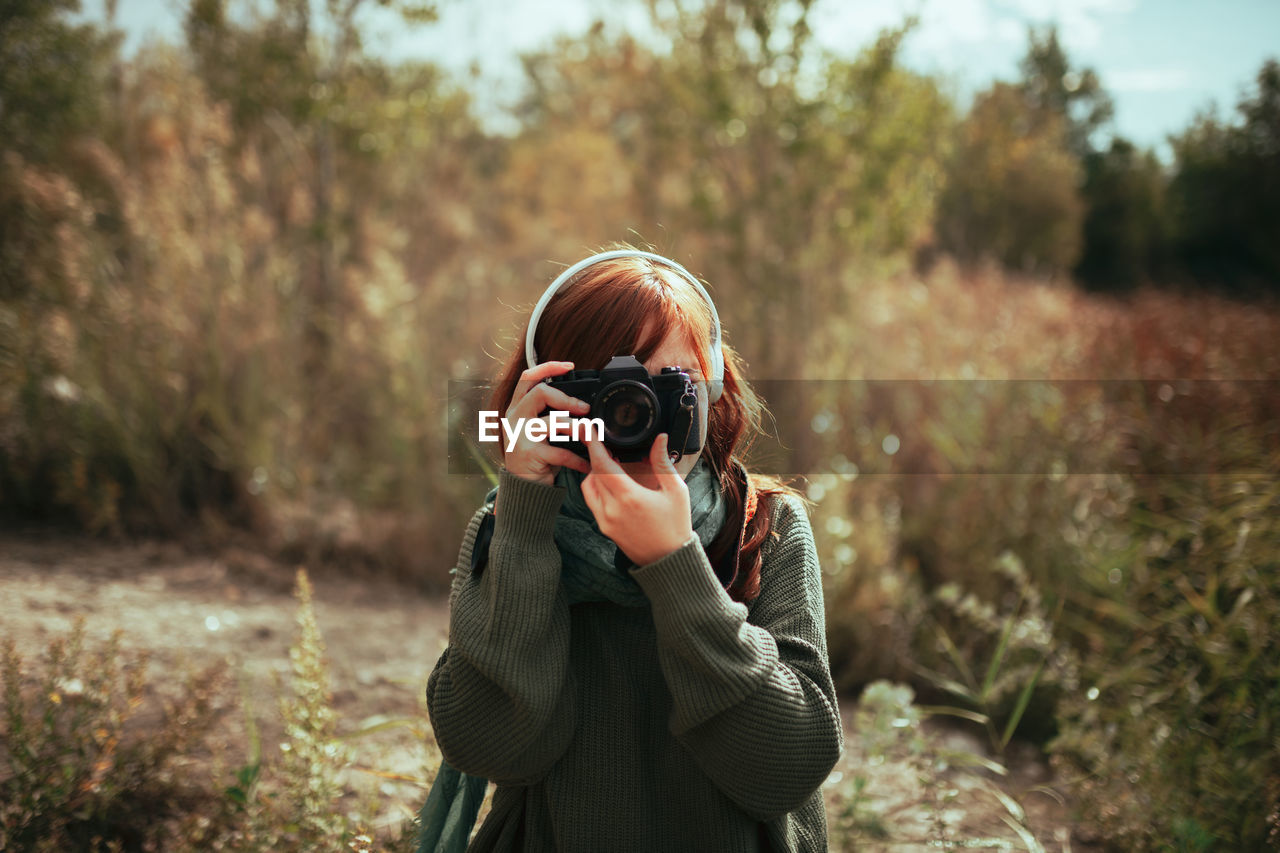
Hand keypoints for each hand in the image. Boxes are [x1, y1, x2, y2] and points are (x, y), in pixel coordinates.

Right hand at [502, 361, 591, 486]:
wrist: (523, 488)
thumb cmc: (535, 456)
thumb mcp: (537, 430)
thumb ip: (549, 413)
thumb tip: (579, 400)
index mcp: (517, 408)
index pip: (527, 378)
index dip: (548, 367)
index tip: (568, 366)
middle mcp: (514, 418)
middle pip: (539, 393)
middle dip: (567, 398)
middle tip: (585, 408)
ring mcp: (520, 436)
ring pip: (553, 422)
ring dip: (576, 427)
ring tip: (589, 435)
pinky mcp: (529, 454)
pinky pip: (560, 452)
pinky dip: (578, 459)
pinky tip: (587, 464)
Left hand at [581, 432, 695, 565]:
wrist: (669, 559)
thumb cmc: (675, 526)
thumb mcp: (675, 491)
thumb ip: (663, 462)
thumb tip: (660, 439)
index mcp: (629, 497)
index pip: (602, 464)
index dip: (594, 444)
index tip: (590, 430)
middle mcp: (612, 509)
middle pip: (593, 473)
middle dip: (596, 455)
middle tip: (603, 443)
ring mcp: (605, 520)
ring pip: (588, 487)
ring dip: (594, 472)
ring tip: (609, 463)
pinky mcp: (604, 528)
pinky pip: (592, 501)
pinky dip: (596, 487)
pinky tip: (610, 482)